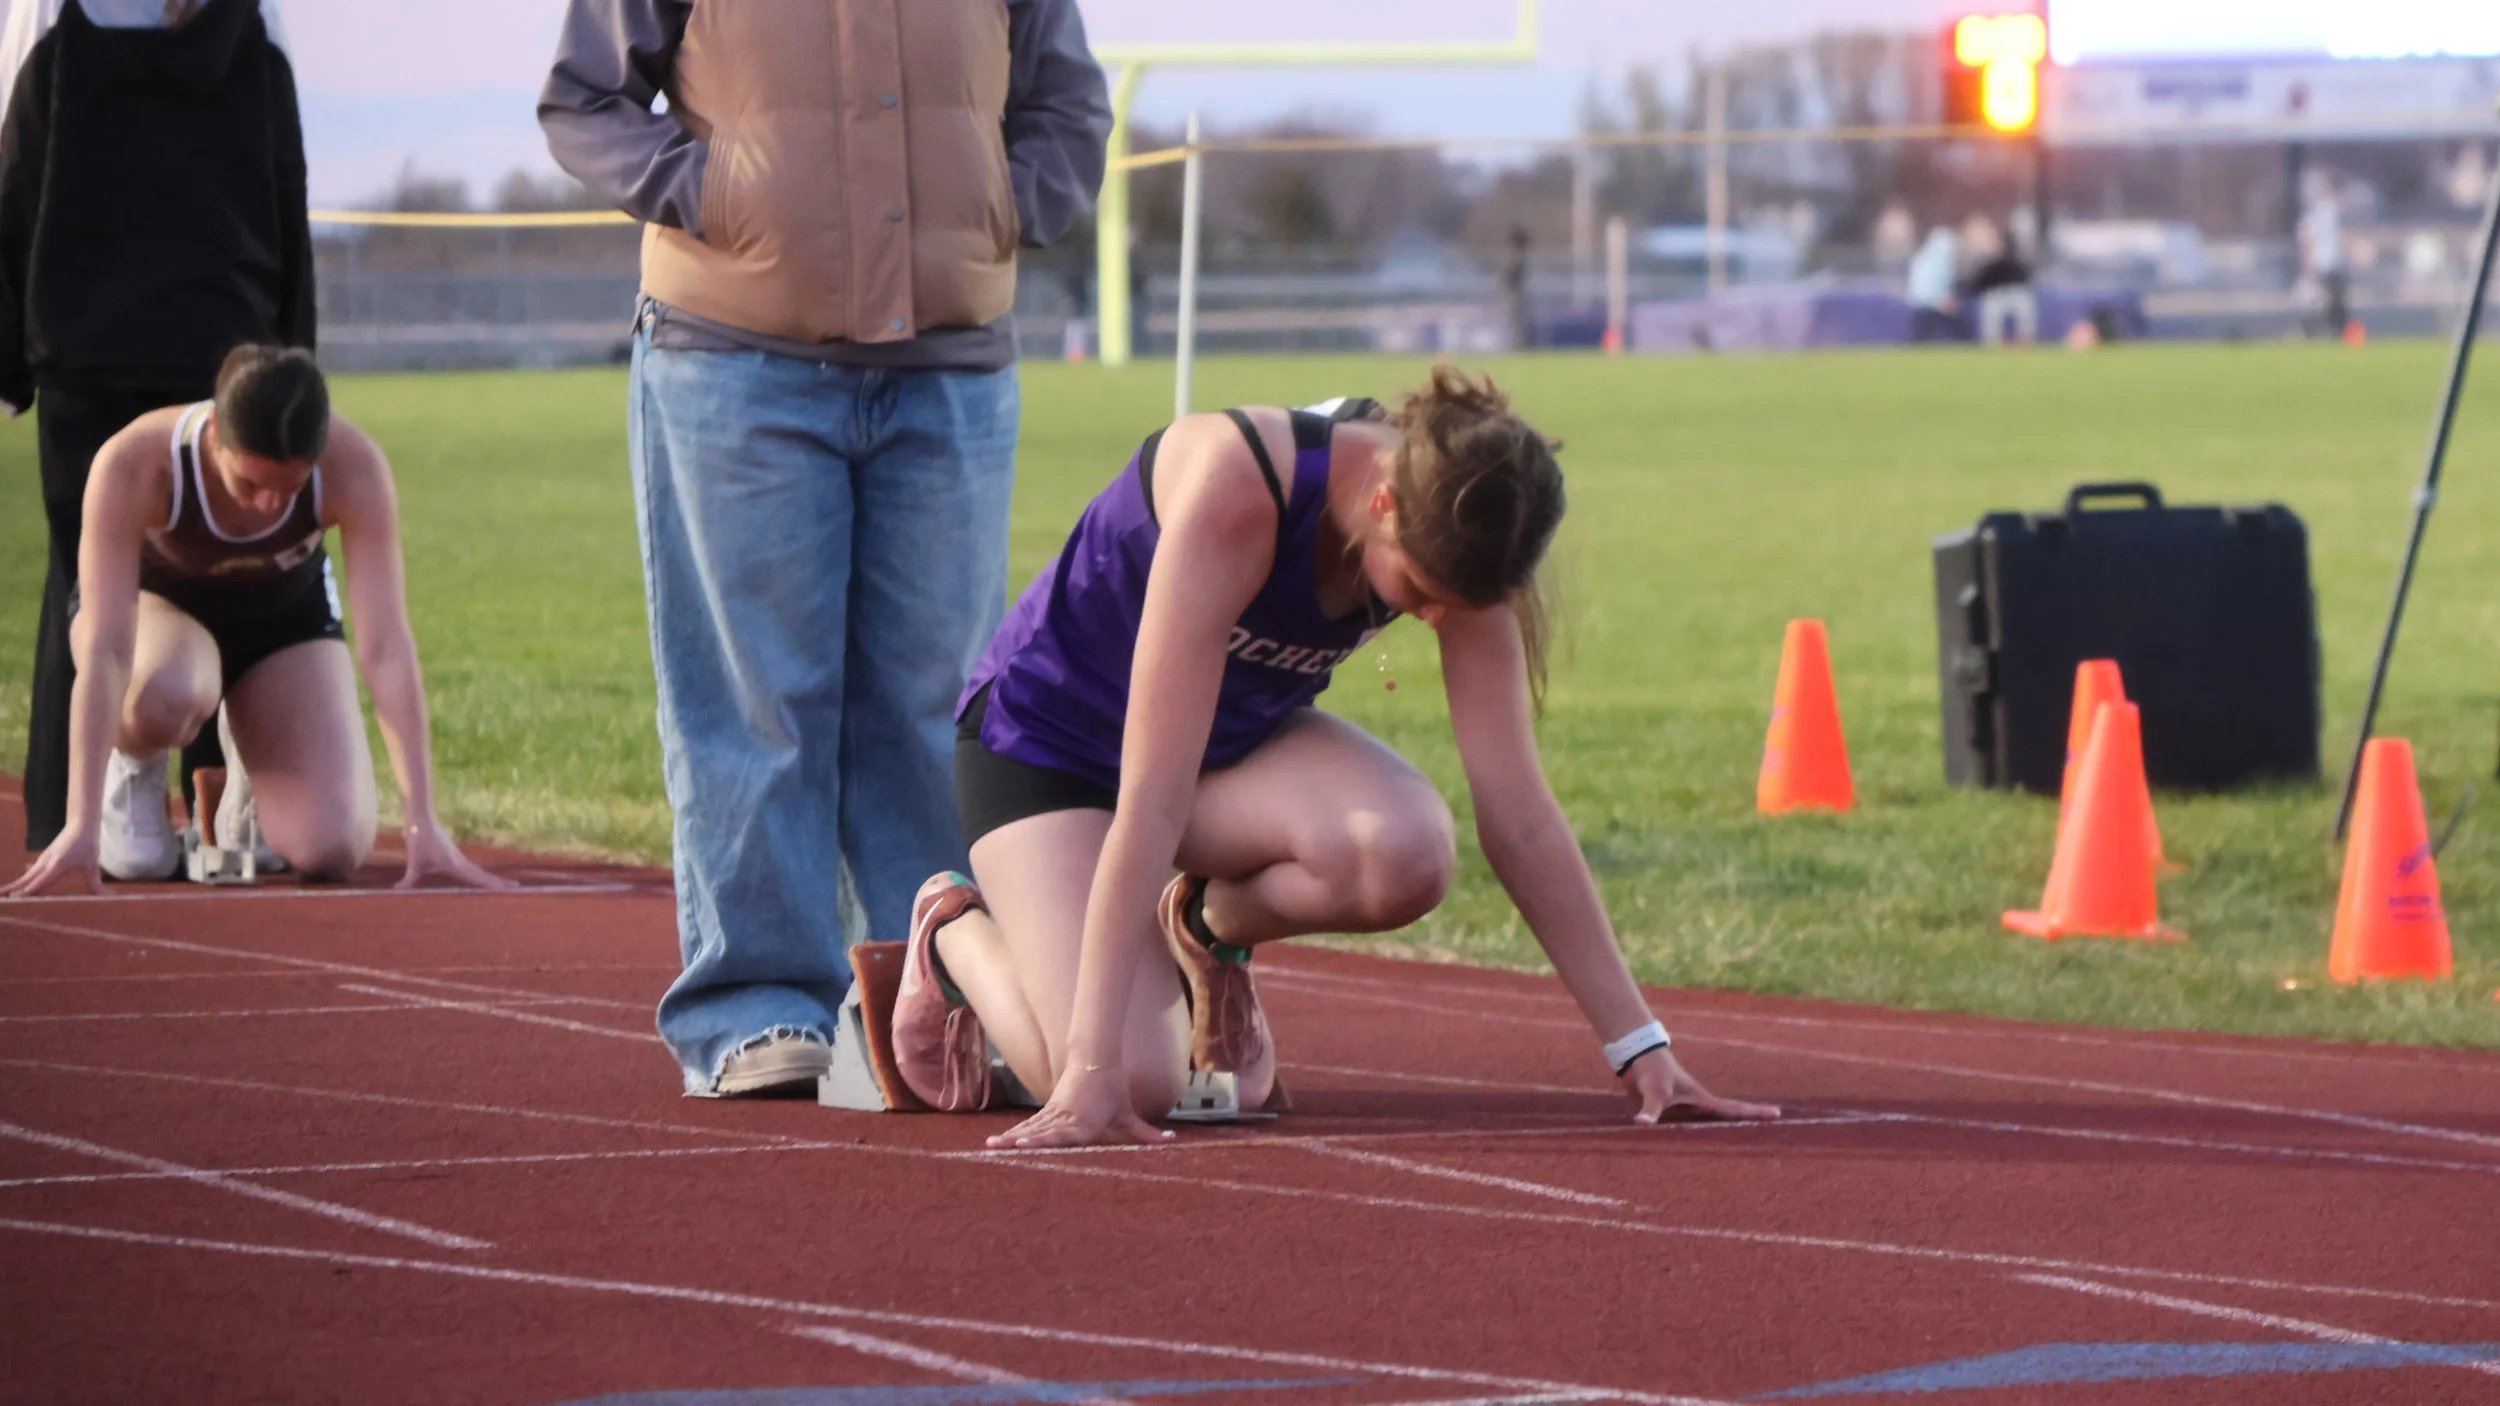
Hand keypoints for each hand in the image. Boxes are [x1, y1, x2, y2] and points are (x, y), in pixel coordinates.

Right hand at [4, 826, 102, 897]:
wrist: (80, 824)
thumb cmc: (87, 845)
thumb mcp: (92, 866)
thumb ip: (97, 884)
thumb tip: (110, 897)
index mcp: (55, 866)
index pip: (37, 883)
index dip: (26, 893)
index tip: (14, 900)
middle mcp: (45, 864)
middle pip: (25, 881)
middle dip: (12, 891)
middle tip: (1, 901)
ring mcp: (42, 861)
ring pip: (25, 877)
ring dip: (14, 887)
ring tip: (2, 897)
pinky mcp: (43, 859)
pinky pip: (29, 874)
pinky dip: (21, 882)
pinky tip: (13, 889)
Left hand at [395, 821, 515, 890]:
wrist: (421, 818)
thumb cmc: (419, 839)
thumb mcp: (414, 861)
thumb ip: (409, 879)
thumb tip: (398, 892)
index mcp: (455, 864)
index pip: (477, 877)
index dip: (492, 883)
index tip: (509, 888)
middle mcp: (460, 860)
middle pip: (481, 874)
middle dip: (497, 881)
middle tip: (515, 887)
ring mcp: (457, 856)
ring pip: (475, 870)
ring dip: (487, 877)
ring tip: (499, 885)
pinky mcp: (451, 853)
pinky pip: (467, 866)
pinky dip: (476, 873)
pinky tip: (475, 876)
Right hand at [986, 1063, 1172, 1149]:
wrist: (1096, 1061)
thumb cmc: (1113, 1091)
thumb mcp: (1128, 1113)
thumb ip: (1147, 1133)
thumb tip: (1172, 1139)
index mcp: (1083, 1123)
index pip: (1061, 1135)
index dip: (1043, 1141)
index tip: (1026, 1145)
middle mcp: (1065, 1119)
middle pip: (1040, 1133)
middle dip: (1020, 1142)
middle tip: (1001, 1149)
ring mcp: (1053, 1114)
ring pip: (1030, 1128)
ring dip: (1011, 1138)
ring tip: (991, 1146)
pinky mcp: (1048, 1110)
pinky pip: (1030, 1124)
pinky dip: (1015, 1133)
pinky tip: (999, 1142)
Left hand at [1620, 1046, 1779, 1124]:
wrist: (1636, 1056)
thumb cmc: (1650, 1072)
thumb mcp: (1652, 1092)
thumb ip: (1649, 1110)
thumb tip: (1643, 1124)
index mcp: (1701, 1100)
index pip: (1733, 1109)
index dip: (1754, 1113)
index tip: (1777, 1113)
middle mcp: (1698, 1105)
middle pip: (1729, 1115)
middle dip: (1750, 1120)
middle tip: (1776, 1122)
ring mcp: (1687, 1108)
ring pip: (1712, 1123)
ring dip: (1728, 1129)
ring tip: (1749, 1140)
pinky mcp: (1673, 1112)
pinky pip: (1692, 1128)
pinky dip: (1700, 1135)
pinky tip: (1705, 1145)